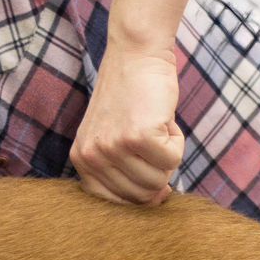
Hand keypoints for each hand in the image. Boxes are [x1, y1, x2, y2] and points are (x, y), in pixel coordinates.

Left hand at [70, 43, 183, 205]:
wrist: (135, 55)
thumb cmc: (129, 97)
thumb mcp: (113, 139)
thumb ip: (125, 174)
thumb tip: (154, 202)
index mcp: (81, 160)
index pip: (115, 203)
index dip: (139, 193)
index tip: (149, 172)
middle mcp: (92, 157)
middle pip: (141, 196)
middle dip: (156, 171)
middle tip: (151, 138)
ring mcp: (113, 147)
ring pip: (158, 181)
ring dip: (166, 155)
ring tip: (154, 126)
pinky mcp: (138, 136)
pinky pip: (173, 160)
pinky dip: (177, 141)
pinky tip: (162, 119)